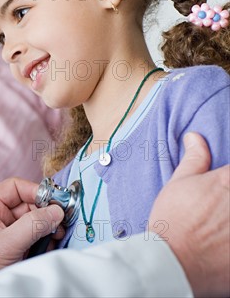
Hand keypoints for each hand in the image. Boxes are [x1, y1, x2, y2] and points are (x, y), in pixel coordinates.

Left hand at [0, 178, 63, 284]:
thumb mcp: (7, 244)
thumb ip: (32, 225)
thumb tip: (56, 211)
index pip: (14, 187)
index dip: (35, 191)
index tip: (55, 201)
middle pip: (28, 203)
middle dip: (46, 211)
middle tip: (61, 221)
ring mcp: (7, 232)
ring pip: (34, 220)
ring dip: (48, 226)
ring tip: (56, 235)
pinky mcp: (15, 246)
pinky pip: (34, 235)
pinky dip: (45, 238)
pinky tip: (49, 245)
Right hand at [149, 132, 229, 296]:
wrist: (173, 261)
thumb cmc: (173, 221)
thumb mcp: (179, 184)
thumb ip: (194, 159)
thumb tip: (195, 137)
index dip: (228, 179)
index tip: (222, 188)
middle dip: (228, 200)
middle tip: (220, 209)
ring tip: (222, 224)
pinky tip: (225, 241)